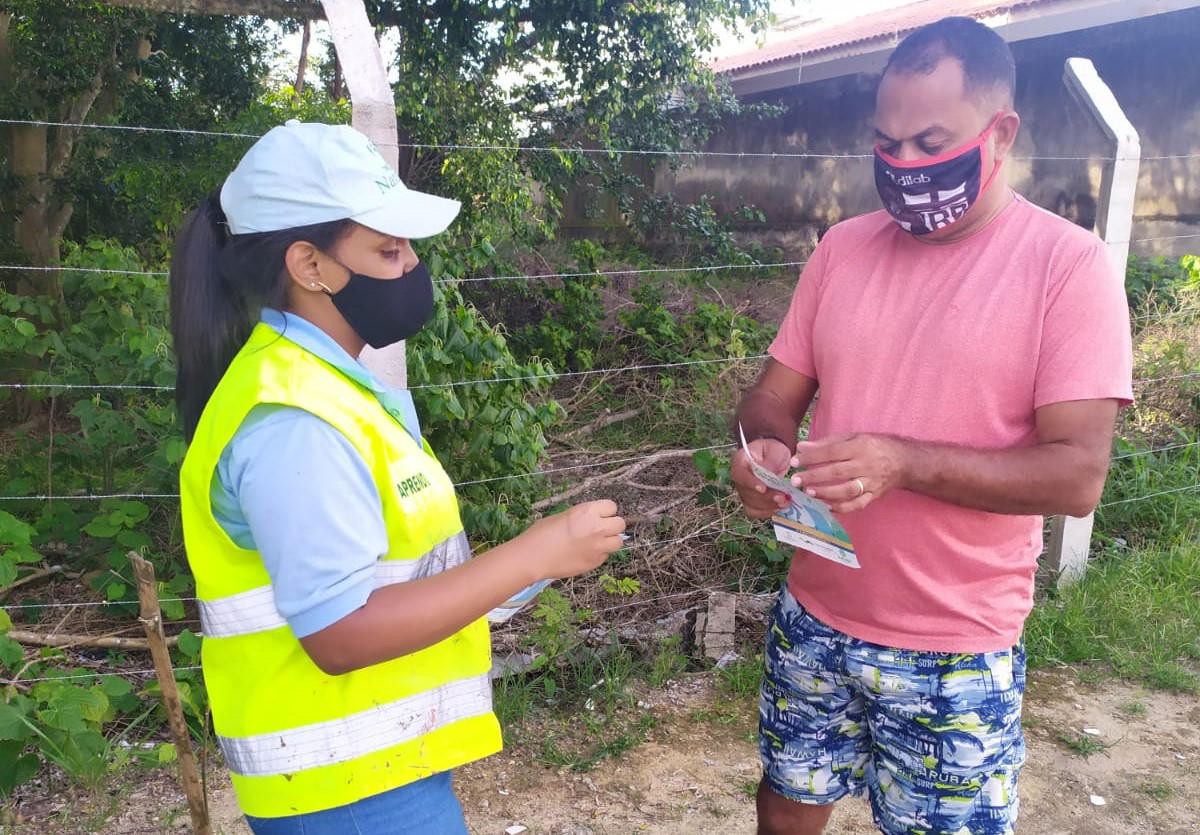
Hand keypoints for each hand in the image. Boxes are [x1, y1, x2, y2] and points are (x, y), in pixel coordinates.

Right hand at [522, 499, 625, 578]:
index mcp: (587, 511)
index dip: (605, 511)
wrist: (533, 557)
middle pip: (620, 524)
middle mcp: (597, 528)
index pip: (612, 506)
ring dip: (610, 541)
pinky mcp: (595, 562)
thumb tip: (595, 521)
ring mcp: (598, 547)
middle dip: (612, 526)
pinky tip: (584, 554)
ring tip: (596, 542)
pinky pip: (605, 555)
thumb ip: (583, 517)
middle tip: (600, 529)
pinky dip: (598, 554)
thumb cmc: (542, 533)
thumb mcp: (564, 516)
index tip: (598, 516)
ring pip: (618, 542)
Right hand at [731, 438, 793, 518]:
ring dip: (768, 506)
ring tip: (785, 503)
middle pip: (746, 492)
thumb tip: (768, 474)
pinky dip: (765, 512)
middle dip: (765, 497)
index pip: (740, 474)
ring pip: (751, 503)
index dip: (751, 483)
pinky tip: (777, 508)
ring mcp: (743, 490)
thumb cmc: (773, 450)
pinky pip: (753, 511)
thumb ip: (771, 461)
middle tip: (782, 497)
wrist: (773, 456)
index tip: (763, 488)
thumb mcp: (775, 449)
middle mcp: (738, 477)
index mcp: (740, 461)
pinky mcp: (750, 500)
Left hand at [790, 433, 907, 513]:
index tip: (795, 461)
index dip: (812, 457)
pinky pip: (857, 504)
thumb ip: (827, 443)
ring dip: (826, 493)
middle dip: (814, 477)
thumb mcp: (853, 437)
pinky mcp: (874, 495)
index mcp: (860, 447)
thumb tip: (801, 447)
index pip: (832, 452)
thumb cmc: (874, 446)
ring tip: (809, 492)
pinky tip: (826, 506)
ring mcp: (871, 482)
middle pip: (837, 472)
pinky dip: (841, 507)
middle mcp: (866, 465)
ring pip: (847, 490)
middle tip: (796, 480)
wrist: (904, 461)